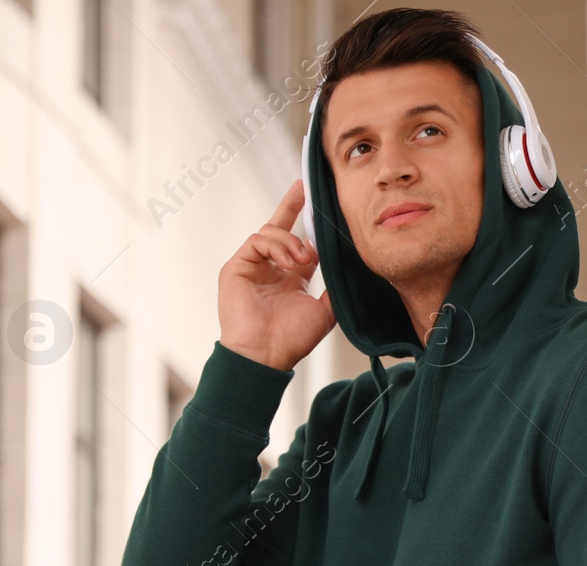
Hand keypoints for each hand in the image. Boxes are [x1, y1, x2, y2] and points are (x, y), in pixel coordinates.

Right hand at [218, 179, 334, 371]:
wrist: (266, 355)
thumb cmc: (292, 339)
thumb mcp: (324, 310)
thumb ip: (334, 287)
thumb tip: (350, 267)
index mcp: (290, 278)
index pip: (300, 244)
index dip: (310, 226)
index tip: (322, 207)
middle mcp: (270, 269)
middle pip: (279, 228)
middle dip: (291, 205)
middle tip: (305, 188)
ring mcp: (252, 267)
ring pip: (269, 232)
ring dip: (290, 241)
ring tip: (303, 260)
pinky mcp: (236, 267)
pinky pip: (256, 240)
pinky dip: (275, 246)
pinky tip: (289, 262)